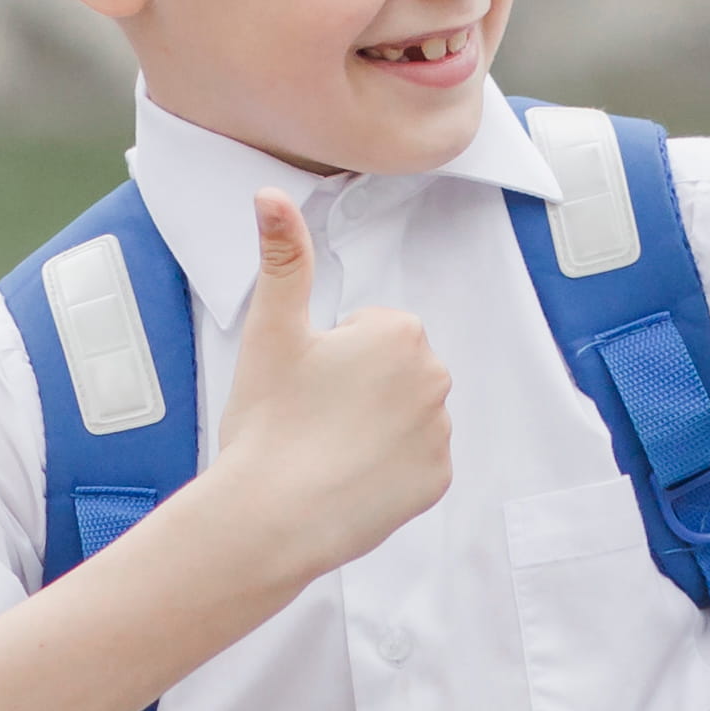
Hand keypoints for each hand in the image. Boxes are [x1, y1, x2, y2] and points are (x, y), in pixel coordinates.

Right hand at [203, 189, 450, 584]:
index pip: (368, 331)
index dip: (328, 356)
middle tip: (311, 417)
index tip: (305, 384)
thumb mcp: (271, 331)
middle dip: (357, 387)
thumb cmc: (270, 422)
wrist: (271, 516)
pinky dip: (386, 471)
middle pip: (392, 371)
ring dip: (372, 428)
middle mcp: (435, 378)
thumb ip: (282, 257)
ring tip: (325, 450)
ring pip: (403, 417)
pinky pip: (414, 464)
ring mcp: (440, 434)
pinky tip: (347, 479)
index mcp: (400, 332)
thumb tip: (271, 194)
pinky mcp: (437, 482)